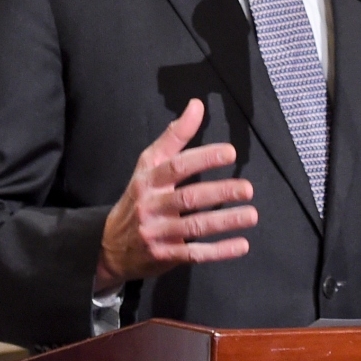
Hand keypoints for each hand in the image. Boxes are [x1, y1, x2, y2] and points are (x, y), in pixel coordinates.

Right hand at [95, 99, 256, 291]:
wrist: (108, 246)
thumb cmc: (137, 199)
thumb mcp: (148, 166)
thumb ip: (174, 137)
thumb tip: (197, 105)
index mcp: (148, 180)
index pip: (176, 166)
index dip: (203, 158)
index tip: (230, 153)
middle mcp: (151, 206)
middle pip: (188, 198)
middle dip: (220, 192)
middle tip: (247, 188)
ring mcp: (157, 233)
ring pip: (194, 227)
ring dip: (225, 221)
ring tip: (252, 214)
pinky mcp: (164, 256)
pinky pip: (195, 254)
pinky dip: (220, 251)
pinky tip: (242, 244)